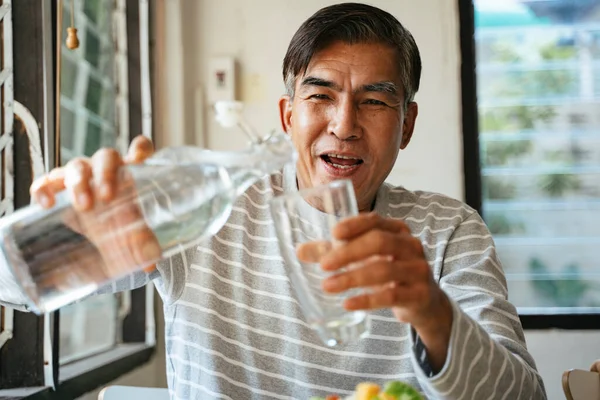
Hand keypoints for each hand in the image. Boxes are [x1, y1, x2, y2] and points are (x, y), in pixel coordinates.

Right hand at [29, 136, 160, 279]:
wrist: (104, 238)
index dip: (140, 148)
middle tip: (107, 196)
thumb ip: (144, 244)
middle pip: (105, 157)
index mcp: (132, 172)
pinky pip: (47, 181)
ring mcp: (82, 176)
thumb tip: (151, 263)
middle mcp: (106, 169)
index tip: (140, 155)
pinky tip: (46, 203)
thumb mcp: (135, 235)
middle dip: (105, 173)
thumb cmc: (125, 227)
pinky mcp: (59, 188)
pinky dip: (43, 188)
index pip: (139, 151)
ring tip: (83, 206)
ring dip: (78, 182)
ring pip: (76, 166)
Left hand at [298, 212, 452, 370]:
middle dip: (348, 253)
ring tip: (328, 286)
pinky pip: (392, 295)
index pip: (375, 220)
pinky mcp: (419, 294)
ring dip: (352, 278)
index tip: (333, 234)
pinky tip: (347, 303)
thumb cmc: (390, 271)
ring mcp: (418, 269)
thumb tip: (299, 251)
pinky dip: (367, 300)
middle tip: (324, 265)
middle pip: (379, 242)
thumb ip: (333, 253)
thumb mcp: (364, 259)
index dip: (355, 225)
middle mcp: (410, 245)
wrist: (425, 302)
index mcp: (397, 230)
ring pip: (384, 269)